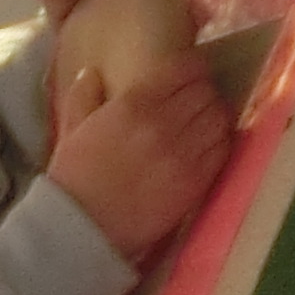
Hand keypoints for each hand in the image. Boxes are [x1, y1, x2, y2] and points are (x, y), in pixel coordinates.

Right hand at [44, 57, 234, 267]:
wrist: (83, 227)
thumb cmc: (73, 179)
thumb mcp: (71, 129)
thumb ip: (83, 97)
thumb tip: (91, 74)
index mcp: (134, 102)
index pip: (185, 68)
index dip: (192, 69)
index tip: (189, 76)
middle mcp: (164, 121)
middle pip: (206, 91)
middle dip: (203, 93)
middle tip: (196, 103)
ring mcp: (184, 152)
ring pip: (220, 117)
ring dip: (215, 117)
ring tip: (204, 125)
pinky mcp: (196, 180)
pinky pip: (223, 149)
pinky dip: (220, 142)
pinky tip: (207, 147)